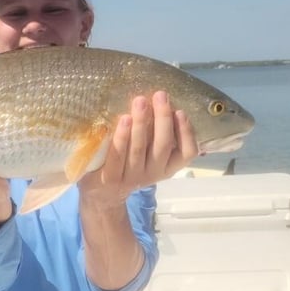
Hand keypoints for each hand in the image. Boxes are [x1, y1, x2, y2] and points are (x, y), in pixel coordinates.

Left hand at [79, 91, 197, 207]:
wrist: (102, 195)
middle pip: (163, 146)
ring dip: (142, 123)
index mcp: (166, 167)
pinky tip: (124, 119)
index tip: (180, 111)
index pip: (187, 153)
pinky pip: (117, 156)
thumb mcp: (148, 154)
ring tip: (141, 101)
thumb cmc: (128, 164)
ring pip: (139, 148)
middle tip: (160, 95)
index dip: (187, 133)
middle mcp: (152, 173)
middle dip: (163, 118)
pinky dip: (121, 137)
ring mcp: (131, 177)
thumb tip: (162, 102)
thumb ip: (156, 135)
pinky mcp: (110, 178)